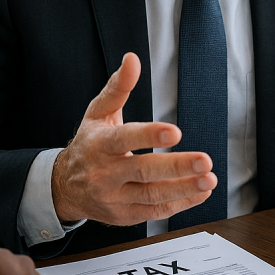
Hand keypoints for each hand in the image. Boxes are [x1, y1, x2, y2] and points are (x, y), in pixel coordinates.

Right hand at [51, 52, 215, 223]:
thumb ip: (118, 87)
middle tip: (204, 160)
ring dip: (184, 189)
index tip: (175, 132)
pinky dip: (181, 204)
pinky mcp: (125, 215)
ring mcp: (115, 198)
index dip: (149, 136)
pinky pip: (155, 212)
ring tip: (209, 179)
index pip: (124, 139)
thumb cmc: (88, 145)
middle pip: (143, 171)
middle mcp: (105, 174)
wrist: (64, 187)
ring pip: (152, 196)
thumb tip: (132, 60)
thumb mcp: (98, 113)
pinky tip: (201, 192)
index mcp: (99, 145)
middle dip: (176, 167)